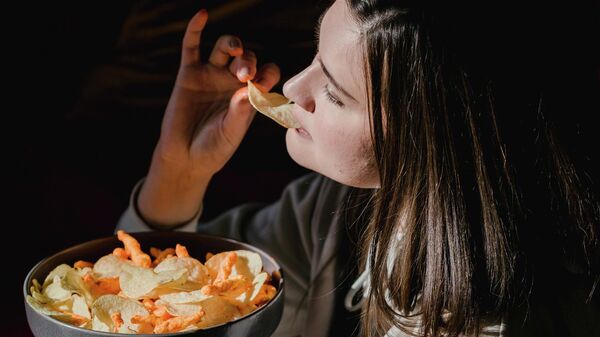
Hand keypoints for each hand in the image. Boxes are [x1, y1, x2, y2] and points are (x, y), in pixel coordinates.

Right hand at [138, 9, 280, 225]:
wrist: (185, 157)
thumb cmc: (213, 149)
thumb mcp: (230, 134)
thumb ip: (240, 114)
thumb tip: (247, 91)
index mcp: (250, 95)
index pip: (267, 73)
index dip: (268, 73)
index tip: (262, 85)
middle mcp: (232, 82)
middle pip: (247, 58)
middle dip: (248, 62)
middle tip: (244, 76)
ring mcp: (211, 75)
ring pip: (225, 48)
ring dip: (233, 45)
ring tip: (235, 51)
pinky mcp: (189, 74)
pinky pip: (192, 46)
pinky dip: (195, 30)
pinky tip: (202, 15)